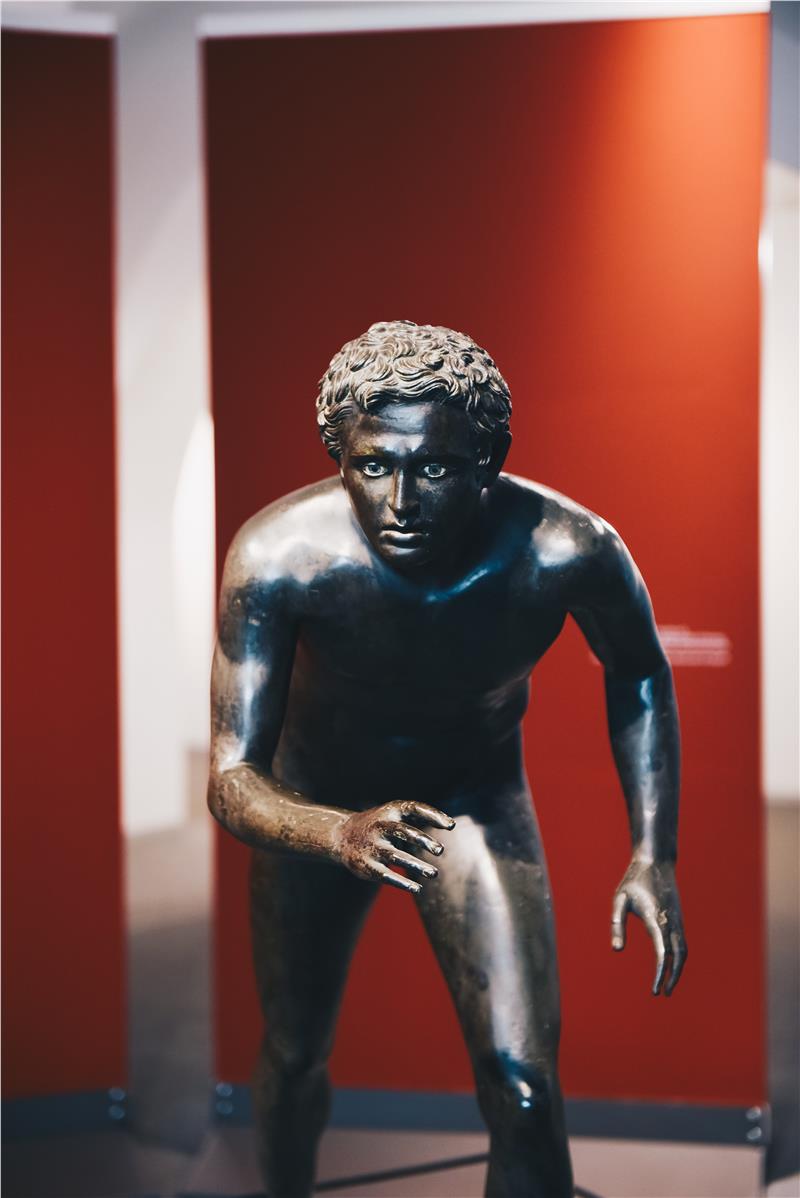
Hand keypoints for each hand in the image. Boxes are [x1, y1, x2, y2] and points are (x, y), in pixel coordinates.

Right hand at [334, 800, 454, 894]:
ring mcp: (372, 846)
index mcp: (389, 811)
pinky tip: (417, 888)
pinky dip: (401, 882)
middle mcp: (380, 826)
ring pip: (395, 856)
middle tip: (440, 850)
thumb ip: (417, 817)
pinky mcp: (366, 865)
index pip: (414, 808)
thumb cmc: (378, 824)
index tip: (451, 825)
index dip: (433, 815)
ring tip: (434, 873)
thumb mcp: (393, 814)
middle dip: (423, 841)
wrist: (341, 835)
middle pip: (404, 832)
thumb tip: (449, 823)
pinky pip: (385, 875)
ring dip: (416, 865)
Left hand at [611, 859, 686, 995]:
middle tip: (663, 994)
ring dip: (678, 970)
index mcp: (656, 918)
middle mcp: (671, 921)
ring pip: (683, 950)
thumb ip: (617, 924)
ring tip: (667, 985)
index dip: (661, 973)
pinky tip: (670, 966)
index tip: (655, 990)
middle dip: (673, 977)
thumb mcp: (619, 899)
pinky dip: (679, 958)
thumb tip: (617, 951)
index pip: (662, 953)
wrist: (656, 861)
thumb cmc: (634, 880)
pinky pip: (682, 942)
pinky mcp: (679, 918)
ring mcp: (678, 919)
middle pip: (678, 956)